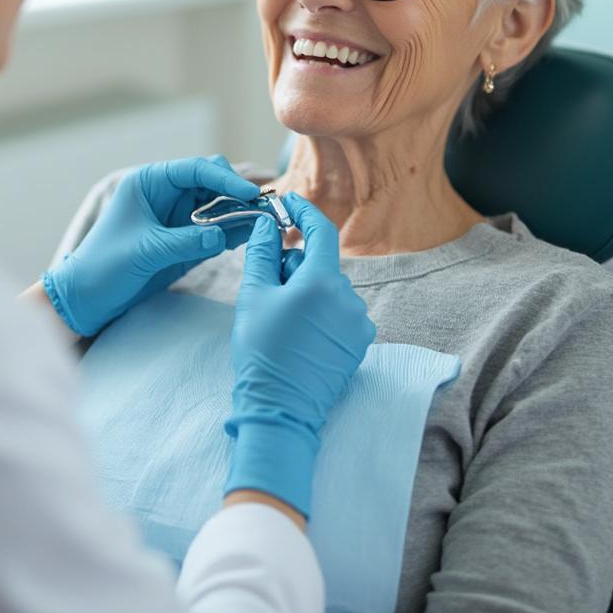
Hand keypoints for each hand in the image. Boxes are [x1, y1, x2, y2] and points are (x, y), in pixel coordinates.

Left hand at [42, 156, 258, 336]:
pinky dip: (234, 231)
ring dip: (241, 212)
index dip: (225, 179)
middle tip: (263, 208)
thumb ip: (187, 240)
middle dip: (237, 193)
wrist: (86, 299)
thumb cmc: (104, 266)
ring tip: (267, 221)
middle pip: (212, 183)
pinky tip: (253, 235)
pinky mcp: (185, 239)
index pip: (194, 170)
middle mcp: (166, 194)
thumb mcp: (146, 251)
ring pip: (219, 205)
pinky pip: (216, 229)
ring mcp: (177, 216)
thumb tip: (225, 233)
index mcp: (149, 183)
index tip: (249, 193)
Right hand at [224, 193, 375, 517]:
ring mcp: (358, 323)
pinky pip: (338, 313)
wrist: (280, 410)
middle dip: (294, 266)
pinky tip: (297, 334)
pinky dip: (319, 313)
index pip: (320, 231)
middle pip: (320, 264)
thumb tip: (266, 224)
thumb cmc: (261, 352)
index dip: (303, 212)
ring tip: (279, 319)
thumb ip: (262, 252)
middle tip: (266, 286)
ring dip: (306, 292)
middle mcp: (349, 299)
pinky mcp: (359, 344)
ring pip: (329, 290)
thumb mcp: (253, 296)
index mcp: (322, 282)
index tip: (288, 202)